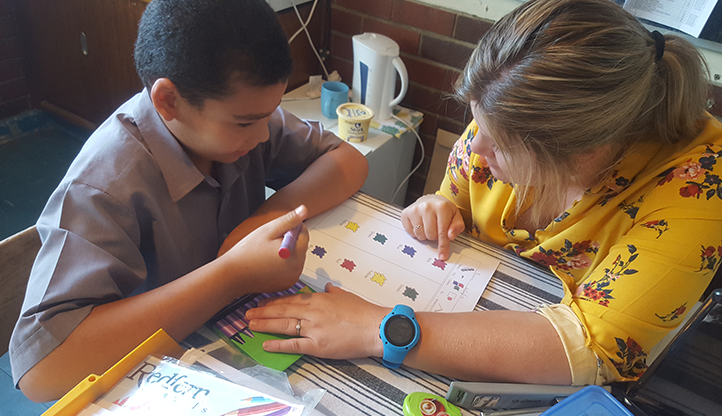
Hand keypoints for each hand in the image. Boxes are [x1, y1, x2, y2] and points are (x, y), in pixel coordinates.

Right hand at [219, 205, 308, 293]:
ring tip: (267, 252)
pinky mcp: (285, 284)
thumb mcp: (269, 230)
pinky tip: (267, 262)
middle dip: (290, 240)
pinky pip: (289, 269)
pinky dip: (282, 264)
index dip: (292, 227)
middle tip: (270, 241)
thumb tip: (304, 210)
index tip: (279, 229)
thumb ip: (289, 220)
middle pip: (301, 247)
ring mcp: (291, 278)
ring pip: (295, 258)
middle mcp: (297, 269)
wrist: (232, 275)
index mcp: (295, 255)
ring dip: (287, 252)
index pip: (304, 234)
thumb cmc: (247, 252)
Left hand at [245, 283, 389, 358]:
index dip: (274, 302)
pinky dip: (278, 344)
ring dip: (265, 324)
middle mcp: (312, 312)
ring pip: (283, 325)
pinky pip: (293, 344)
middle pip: (282, 311)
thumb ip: (334, 292)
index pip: (291, 299)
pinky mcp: (317, 346)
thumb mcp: (347, 296)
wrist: (376, 327)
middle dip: (263, 311)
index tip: (262, 302)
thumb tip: (328, 288)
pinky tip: (266, 344)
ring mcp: (313, 329)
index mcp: (319, 299)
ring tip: (251, 325)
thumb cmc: (364, 312)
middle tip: (247, 313)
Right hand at [401, 194, 464, 259]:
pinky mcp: (406, 213)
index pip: (442, 232)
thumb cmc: (443, 209)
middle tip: (436, 229)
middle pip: (430, 235)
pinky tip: (420, 224)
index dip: (443, 246)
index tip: (443, 255)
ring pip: (420, 235)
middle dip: (434, 236)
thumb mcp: (455, 216)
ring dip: (425, 235)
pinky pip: (410, 232)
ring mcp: (415, 210)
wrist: (430, 200)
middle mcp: (427, 207)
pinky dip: (416, 232)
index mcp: (442, 207)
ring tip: (428, 226)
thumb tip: (450, 236)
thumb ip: (457, 227)